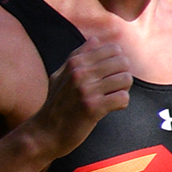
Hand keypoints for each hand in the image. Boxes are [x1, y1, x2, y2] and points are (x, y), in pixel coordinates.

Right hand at [25, 41, 131, 158]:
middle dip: (122, 76)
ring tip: (111, 98)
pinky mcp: (92, 107)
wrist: (45, 132)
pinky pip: (123, 98)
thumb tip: (95, 39)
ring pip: (126, 79)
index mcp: (75, 62)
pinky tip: (110, 109)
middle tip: (112, 88)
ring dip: (123, 90)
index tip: (109, 75)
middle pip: (123, 63)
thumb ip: (78, 56)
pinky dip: (120, 104)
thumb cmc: (56, 104)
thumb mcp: (61, 75)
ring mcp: (86, 90)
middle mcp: (80, 73)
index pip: (114, 49)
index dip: (117, 62)